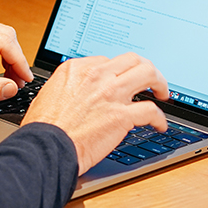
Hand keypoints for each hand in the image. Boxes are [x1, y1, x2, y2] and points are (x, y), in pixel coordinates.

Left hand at [0, 13, 33, 108]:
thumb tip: (12, 87)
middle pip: (6, 35)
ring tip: (12, 75)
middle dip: (18, 58)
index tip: (26, 79)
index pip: (4, 43)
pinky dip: (2, 49)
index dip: (20, 62)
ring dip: (11, 53)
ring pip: (2, 32)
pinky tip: (2, 65)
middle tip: (19, 80)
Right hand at [23, 53, 168, 174]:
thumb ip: (72, 87)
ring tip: (164, 94)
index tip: (125, 81)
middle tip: (152, 81)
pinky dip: (160, 119)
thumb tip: (84, 91)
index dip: (121, 72)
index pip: (109, 61)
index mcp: (78, 69)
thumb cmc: (43, 128)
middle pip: (133, 60)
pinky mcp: (121, 115)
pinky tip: (160, 126)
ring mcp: (111, 94)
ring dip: (161, 83)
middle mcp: (96, 76)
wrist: (43, 148)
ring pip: (148, 74)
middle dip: (147, 68)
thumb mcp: (51, 94)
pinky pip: (151, 110)